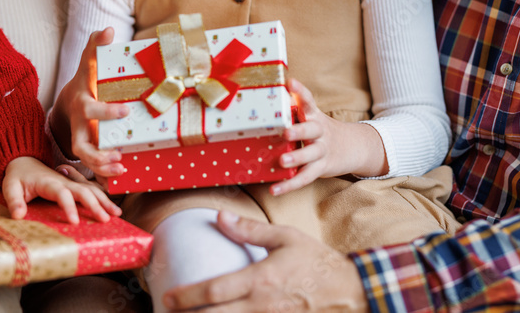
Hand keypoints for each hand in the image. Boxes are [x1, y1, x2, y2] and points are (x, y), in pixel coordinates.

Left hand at [1, 157, 121, 223]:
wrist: (24, 160)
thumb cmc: (17, 175)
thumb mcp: (10, 186)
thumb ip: (14, 201)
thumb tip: (18, 216)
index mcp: (49, 182)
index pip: (62, 194)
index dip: (69, 207)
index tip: (74, 222)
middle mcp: (64, 181)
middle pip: (83, 191)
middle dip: (95, 205)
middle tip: (106, 220)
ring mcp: (71, 181)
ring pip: (91, 189)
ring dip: (104, 200)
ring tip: (117, 214)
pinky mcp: (74, 184)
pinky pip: (91, 189)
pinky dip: (103, 197)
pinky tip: (112, 208)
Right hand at [50, 28, 129, 177]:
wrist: (70, 101)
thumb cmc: (85, 79)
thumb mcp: (88, 62)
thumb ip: (95, 45)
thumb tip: (107, 28)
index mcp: (82, 103)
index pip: (91, 109)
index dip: (106, 111)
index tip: (126, 110)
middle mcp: (79, 125)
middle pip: (81, 145)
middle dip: (98, 154)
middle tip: (119, 154)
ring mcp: (82, 139)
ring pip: (85, 160)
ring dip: (102, 167)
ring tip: (121, 168)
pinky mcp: (88, 149)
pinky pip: (93, 166)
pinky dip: (104, 174)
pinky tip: (120, 176)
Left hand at [164, 211, 366, 311]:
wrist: (351, 291)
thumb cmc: (317, 262)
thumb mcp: (285, 238)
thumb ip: (250, 230)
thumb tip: (220, 216)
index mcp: (260, 280)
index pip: (216, 291)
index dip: (188, 296)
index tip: (168, 297)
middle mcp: (262, 306)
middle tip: (168, 312)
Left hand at [271, 79, 387, 195]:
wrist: (352, 147)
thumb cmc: (320, 130)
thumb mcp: (311, 117)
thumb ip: (293, 111)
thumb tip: (261, 103)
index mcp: (314, 116)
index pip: (308, 101)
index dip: (301, 92)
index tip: (291, 82)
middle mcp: (320, 132)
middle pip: (312, 130)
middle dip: (299, 131)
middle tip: (286, 132)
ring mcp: (322, 150)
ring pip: (310, 155)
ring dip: (296, 158)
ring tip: (282, 161)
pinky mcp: (321, 167)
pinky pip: (305, 177)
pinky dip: (289, 184)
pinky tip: (274, 190)